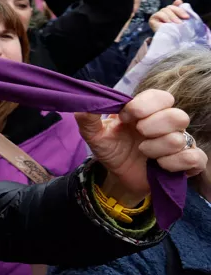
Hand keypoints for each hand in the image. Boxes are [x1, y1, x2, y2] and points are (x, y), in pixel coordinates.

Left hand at [76, 90, 207, 205]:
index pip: (162, 97)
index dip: (145, 105)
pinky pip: (194, 159)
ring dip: (155, 149)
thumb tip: (81, 106)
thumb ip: (88, 119)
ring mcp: (180, 142)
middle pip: (178, 116)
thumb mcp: (95, 135)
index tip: (125, 117)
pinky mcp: (188, 162)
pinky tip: (159, 166)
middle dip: (153, 126)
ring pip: (180, 139)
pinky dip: (174, 163)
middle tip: (138, 134)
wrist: (119, 177)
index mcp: (149, 112)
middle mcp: (168, 124)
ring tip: (143, 152)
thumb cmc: (113, 150)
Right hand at [149, 0, 191, 31]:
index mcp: (171, 12)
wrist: (166, 42)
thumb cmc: (174, 33)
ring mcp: (157, 15)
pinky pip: (159, 14)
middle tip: (185, 18)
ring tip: (177, 24)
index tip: (182, 6)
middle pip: (170, 7)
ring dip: (172, 16)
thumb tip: (179, 1)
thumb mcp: (179, 22)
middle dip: (179, 11)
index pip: (174, 5)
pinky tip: (168, 23)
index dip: (177, 4)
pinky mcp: (152, 19)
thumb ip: (180, 13)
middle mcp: (164, 12)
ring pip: (165, 10)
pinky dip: (165, 18)